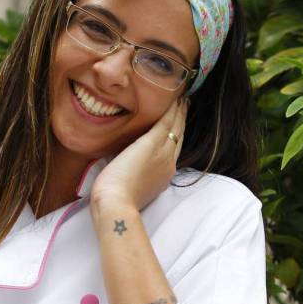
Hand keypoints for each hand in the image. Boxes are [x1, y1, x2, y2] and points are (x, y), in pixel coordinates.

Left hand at [90, 97, 187, 215]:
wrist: (117, 204)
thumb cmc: (116, 201)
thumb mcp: (133, 188)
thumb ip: (136, 177)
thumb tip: (129, 169)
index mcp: (163, 176)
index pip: (173, 151)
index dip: (176, 137)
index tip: (178, 126)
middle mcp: (168, 164)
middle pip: (179, 138)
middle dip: (182, 121)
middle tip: (185, 105)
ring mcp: (162, 154)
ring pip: (176, 128)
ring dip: (179, 112)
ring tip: (182, 99)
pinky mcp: (151, 144)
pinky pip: (166, 123)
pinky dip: (171, 111)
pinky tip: (175, 100)